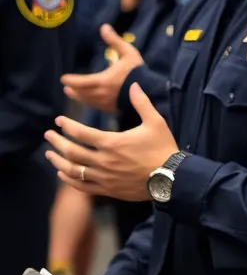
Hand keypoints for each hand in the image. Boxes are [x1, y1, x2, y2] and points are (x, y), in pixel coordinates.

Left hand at [44, 82, 178, 201]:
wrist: (171, 177)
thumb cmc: (162, 148)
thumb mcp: (155, 122)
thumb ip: (142, 103)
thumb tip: (133, 84)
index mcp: (112, 142)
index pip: (81, 133)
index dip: (68, 125)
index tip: (59, 120)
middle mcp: (103, 160)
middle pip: (72, 151)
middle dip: (57, 142)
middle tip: (48, 135)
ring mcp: (103, 177)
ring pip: (73, 170)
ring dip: (58, 161)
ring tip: (49, 154)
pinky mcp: (107, 189)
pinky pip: (82, 186)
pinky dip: (69, 179)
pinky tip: (62, 173)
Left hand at [60, 25, 145, 112]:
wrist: (151, 90)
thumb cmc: (138, 71)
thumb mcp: (128, 53)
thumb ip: (114, 41)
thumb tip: (104, 27)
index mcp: (103, 80)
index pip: (80, 82)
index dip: (70, 80)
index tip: (63, 78)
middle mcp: (101, 93)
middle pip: (81, 93)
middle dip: (72, 89)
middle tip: (66, 87)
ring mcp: (105, 102)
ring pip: (86, 101)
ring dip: (78, 97)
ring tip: (72, 93)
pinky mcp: (111, 108)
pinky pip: (95, 106)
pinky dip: (88, 102)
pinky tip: (88, 100)